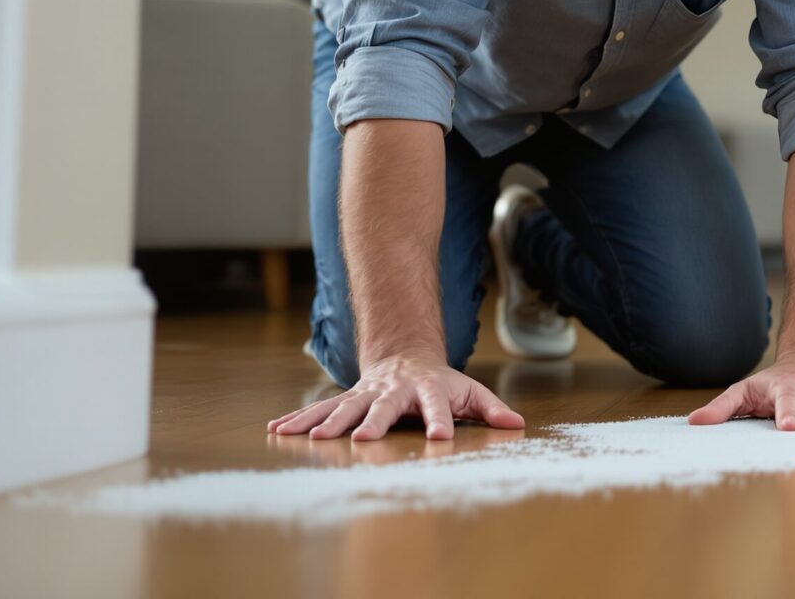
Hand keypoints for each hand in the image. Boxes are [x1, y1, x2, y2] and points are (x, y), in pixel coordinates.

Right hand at [265, 353, 525, 440]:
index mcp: (426, 389)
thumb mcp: (470, 392)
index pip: (436, 404)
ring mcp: (366, 393)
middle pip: (383, 406)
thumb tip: (518, 425)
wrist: (405, 354)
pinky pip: (320, 410)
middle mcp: (392, 390)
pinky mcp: (346, 399)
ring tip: (313, 439)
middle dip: (373, 422)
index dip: (439, 420)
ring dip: (329, 422)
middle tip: (364, 439)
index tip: (440, 439)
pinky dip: (299, 419)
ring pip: (344, 407)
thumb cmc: (442, 382)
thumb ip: (491, 408)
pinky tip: (277, 429)